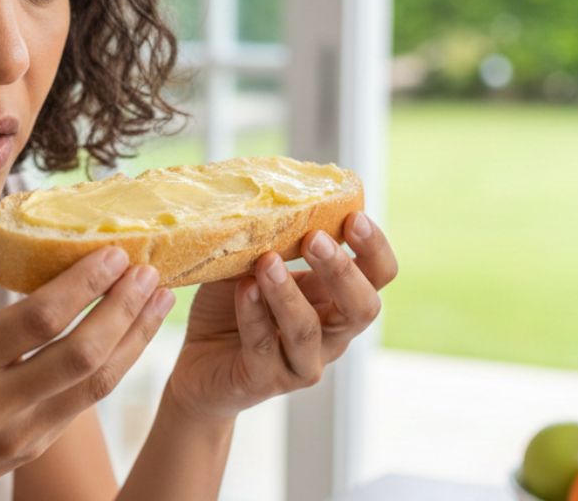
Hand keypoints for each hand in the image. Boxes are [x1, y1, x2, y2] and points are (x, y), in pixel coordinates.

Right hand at [0, 240, 174, 500]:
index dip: (83, 283)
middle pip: (80, 353)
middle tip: (148, 270)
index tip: (113, 252)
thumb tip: (9, 229)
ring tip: (158, 298)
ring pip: (96, 382)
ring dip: (135, 336)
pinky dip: (117, 363)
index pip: (38, 318)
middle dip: (123, 307)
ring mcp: (19, 432)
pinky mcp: (35, 449)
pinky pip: (86, 401)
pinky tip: (132, 334)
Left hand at [164, 212, 396, 422]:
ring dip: (288, 293)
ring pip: (308, 331)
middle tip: (316, 239)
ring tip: (267, 261)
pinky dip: (253, 314)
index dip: (375, 248)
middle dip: (342, 271)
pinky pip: (263, 347)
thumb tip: (273, 197)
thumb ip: (272, 239)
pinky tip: (245, 288)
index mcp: (337, 299)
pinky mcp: (265, 380)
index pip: (379, 275)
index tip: (354, 217)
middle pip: (362, 308)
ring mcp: (302, 361)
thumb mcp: (256, 263)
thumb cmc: (235, 304)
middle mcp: (331, 334)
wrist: (198, 360)